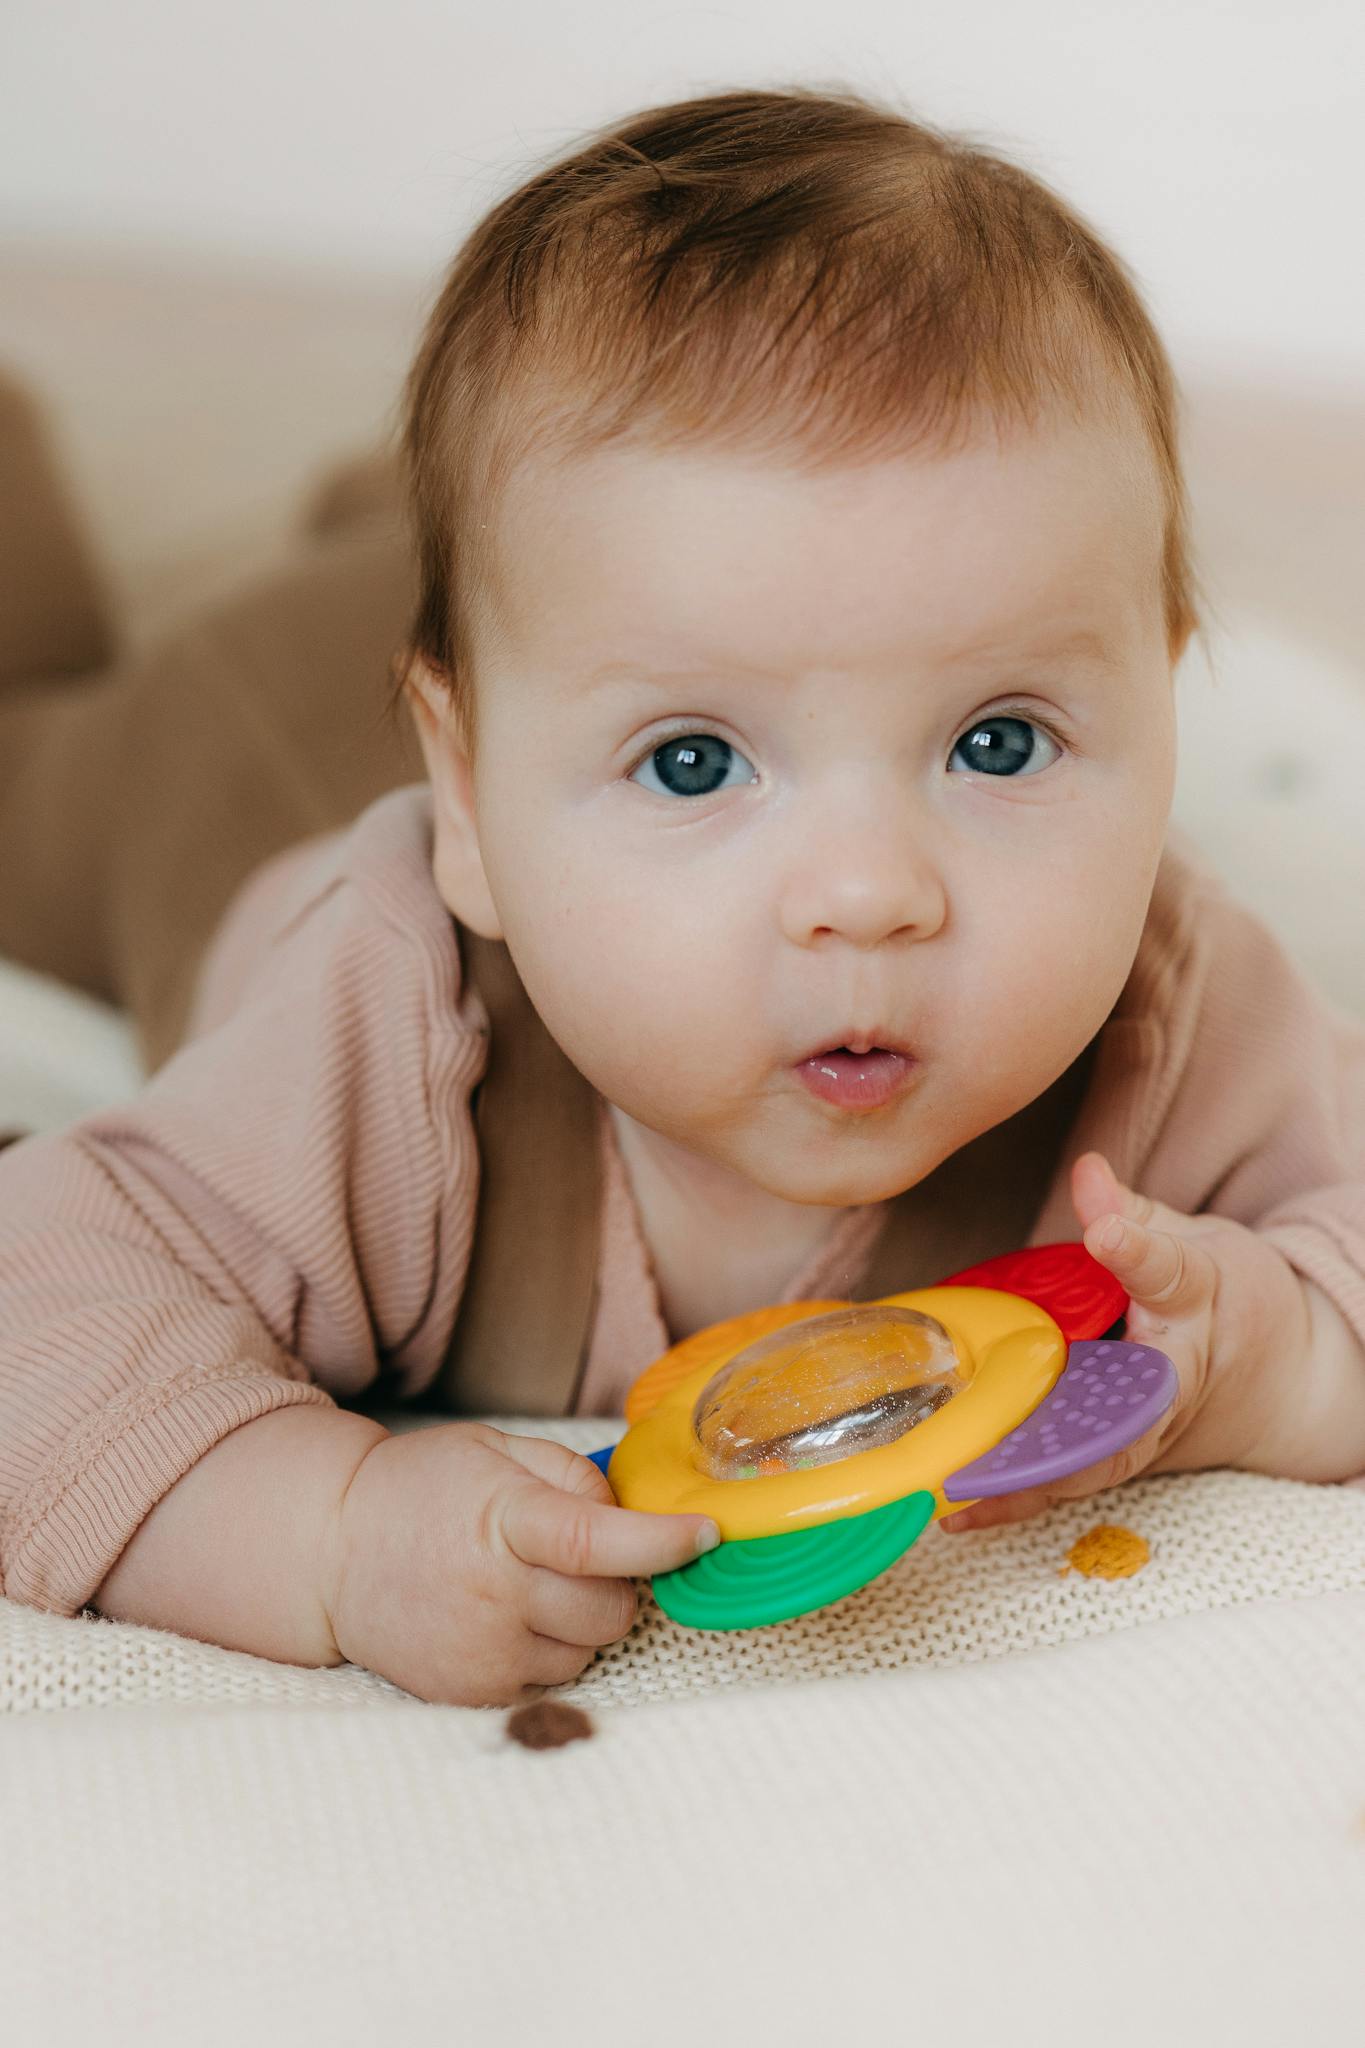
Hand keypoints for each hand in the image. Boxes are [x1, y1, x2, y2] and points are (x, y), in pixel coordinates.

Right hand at [321, 1421, 718, 1705]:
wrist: (331, 1554)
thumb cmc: (421, 1491)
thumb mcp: (494, 1450)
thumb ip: (570, 1474)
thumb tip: (630, 1514)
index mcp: (501, 1519)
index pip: (596, 1542)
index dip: (660, 1542)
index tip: (705, 1534)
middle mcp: (492, 1592)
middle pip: (611, 1608)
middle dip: (615, 1583)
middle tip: (576, 1556)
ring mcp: (480, 1653)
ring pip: (588, 1649)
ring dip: (579, 1620)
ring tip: (523, 1585)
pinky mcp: (471, 1694)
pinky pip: (553, 1680)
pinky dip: (547, 1651)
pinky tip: (502, 1618)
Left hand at [940, 1149, 1311, 1531]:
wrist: (1276, 1377)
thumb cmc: (1227, 1303)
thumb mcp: (1195, 1244)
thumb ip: (1132, 1213)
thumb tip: (1086, 1170)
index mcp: (1196, 1303)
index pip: (1170, 1272)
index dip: (1136, 1249)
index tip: (1107, 1230)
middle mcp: (1169, 1376)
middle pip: (1121, 1398)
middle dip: (1064, 1416)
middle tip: (1002, 1427)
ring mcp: (1145, 1424)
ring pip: (1085, 1457)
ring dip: (1020, 1477)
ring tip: (954, 1489)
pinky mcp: (1119, 1451)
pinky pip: (1065, 1476)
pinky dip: (1015, 1496)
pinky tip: (956, 1509)